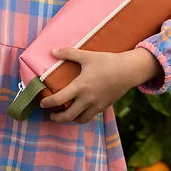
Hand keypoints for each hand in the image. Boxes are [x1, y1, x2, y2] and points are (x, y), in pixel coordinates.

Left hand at [40, 47, 161, 123]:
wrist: (128, 71)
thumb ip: (68, 53)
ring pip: (80, 119)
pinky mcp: (104, 106)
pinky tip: (79, 111)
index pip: (59, 99)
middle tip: (51, 114)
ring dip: (70, 119)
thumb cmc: (107, 62)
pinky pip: (90, 116)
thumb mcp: (86, 56)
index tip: (42, 103)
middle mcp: (87, 99)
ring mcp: (96, 105)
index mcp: (80, 87)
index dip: (47, 103)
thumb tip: (52, 51)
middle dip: (57, 117)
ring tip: (65, 115)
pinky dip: (82, 117)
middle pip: (68, 116)